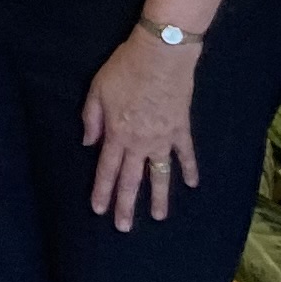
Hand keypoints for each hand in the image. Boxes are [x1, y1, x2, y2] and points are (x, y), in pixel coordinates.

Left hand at [83, 23, 203, 230]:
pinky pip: (186, 153)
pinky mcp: (181, 128)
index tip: (99, 210)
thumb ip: (91, 118)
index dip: (103, 191)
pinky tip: (192, 184)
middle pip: (132, 180)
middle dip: (126, 205)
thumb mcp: (97, 90)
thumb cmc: (125, 68)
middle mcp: (140, 142)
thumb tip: (87, 143)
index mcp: (116, 134)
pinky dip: (190, 169)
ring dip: (159, 197)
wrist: (162, 53)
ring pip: (160, 174)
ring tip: (159, 217)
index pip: (107, 169)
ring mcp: (163, 138)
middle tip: (124, 228)